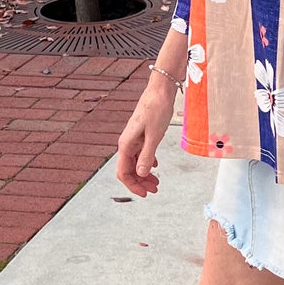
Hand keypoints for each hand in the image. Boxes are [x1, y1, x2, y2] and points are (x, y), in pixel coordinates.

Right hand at [116, 75, 178, 196]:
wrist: (160, 91)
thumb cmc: (156, 109)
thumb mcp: (154, 136)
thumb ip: (147, 156)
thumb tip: (141, 173)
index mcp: (126, 144)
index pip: (123, 172)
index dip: (133, 185)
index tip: (145, 193)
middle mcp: (127, 143)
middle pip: (129, 169)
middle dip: (140, 182)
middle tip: (154, 190)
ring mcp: (134, 139)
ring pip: (135, 162)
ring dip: (145, 174)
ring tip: (157, 182)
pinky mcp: (141, 134)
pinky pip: (141, 153)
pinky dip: (147, 162)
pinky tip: (155, 166)